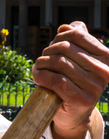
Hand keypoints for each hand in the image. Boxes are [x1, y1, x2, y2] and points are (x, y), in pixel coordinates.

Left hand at [32, 21, 108, 137]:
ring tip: (39, 69)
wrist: (72, 113)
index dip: (58, 38)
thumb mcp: (75, 58)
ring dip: (41, 64)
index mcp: (106, 57)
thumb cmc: (71, 81)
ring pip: (58, 62)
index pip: (77, 35)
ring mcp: (95, 86)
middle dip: (48, 52)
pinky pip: (55, 79)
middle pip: (65, 48)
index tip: (52, 47)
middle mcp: (105, 71)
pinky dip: (40, 76)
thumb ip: (74, 39)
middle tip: (43, 61)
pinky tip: (38, 77)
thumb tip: (65, 27)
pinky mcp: (81, 99)